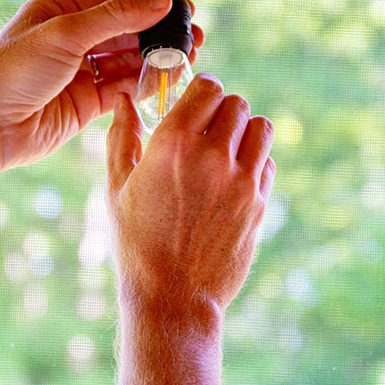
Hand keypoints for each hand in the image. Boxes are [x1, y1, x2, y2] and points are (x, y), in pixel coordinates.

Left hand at [0, 0, 202, 169]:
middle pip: (126, 33)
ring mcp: (78, 73)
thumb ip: (116, 17)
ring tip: (185, 61)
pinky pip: (121, 90)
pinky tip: (162, 81)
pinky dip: (142, 86)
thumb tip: (159, 0)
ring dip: (154, 61)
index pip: (116, 2)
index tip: (185, 10)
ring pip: (126, 62)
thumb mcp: (65, 33)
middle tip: (193, 39)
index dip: (152, 5)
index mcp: (60, 12)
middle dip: (159, 36)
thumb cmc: (10, 72)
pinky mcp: (84, 104)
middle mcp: (70, 40)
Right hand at [107, 75, 275, 329]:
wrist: (172, 297)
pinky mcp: (260, 203)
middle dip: (222, 112)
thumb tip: (124, 100)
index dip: (201, 92)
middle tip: (208, 132)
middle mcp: (211, 156)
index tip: (194, 106)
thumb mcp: (116, 188)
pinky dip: (255, 163)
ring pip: (261, 128)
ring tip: (226, 152)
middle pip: (236, 104)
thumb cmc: (135, 243)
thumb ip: (122, 138)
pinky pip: (268, 163)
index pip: (208, 87)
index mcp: (172, 144)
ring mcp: (241, 180)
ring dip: (244, 133)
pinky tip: (233, 181)